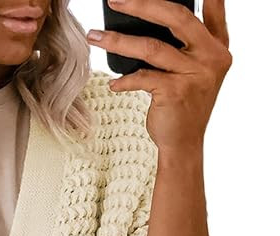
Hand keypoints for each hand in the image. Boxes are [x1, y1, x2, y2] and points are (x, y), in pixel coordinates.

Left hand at [87, 0, 231, 151]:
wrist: (184, 144)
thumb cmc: (183, 106)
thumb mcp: (193, 71)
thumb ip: (185, 45)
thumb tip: (150, 15)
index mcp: (218, 46)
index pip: (214, 8)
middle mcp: (211, 57)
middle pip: (175, 16)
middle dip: (141, 5)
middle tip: (115, 1)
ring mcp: (194, 75)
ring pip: (150, 47)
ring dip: (117, 41)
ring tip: (94, 37)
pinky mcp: (175, 93)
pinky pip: (142, 77)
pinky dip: (124, 80)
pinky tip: (113, 84)